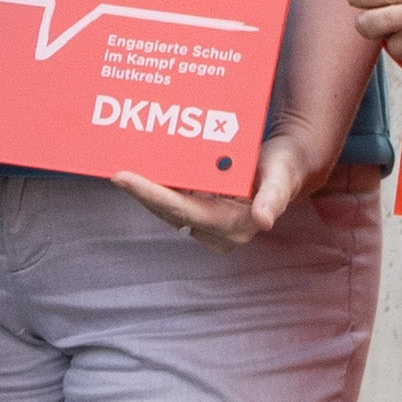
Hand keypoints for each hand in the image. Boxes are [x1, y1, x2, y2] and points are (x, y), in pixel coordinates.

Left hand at [110, 133, 318, 246]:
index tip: (123, 177)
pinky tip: (141, 170)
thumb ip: (273, 198)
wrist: (287, 168)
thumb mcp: (282, 177)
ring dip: (145, 191)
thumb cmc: (285, 168)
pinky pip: (172, 203)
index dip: (150, 194)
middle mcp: (219, 233)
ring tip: (121, 168)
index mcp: (235, 226)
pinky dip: (157, 188)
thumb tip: (263, 221)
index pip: (182, 211)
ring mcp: (209, 228)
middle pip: (167, 212)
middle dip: (140, 193)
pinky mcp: (203, 217)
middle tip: (114, 170)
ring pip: (166, 209)